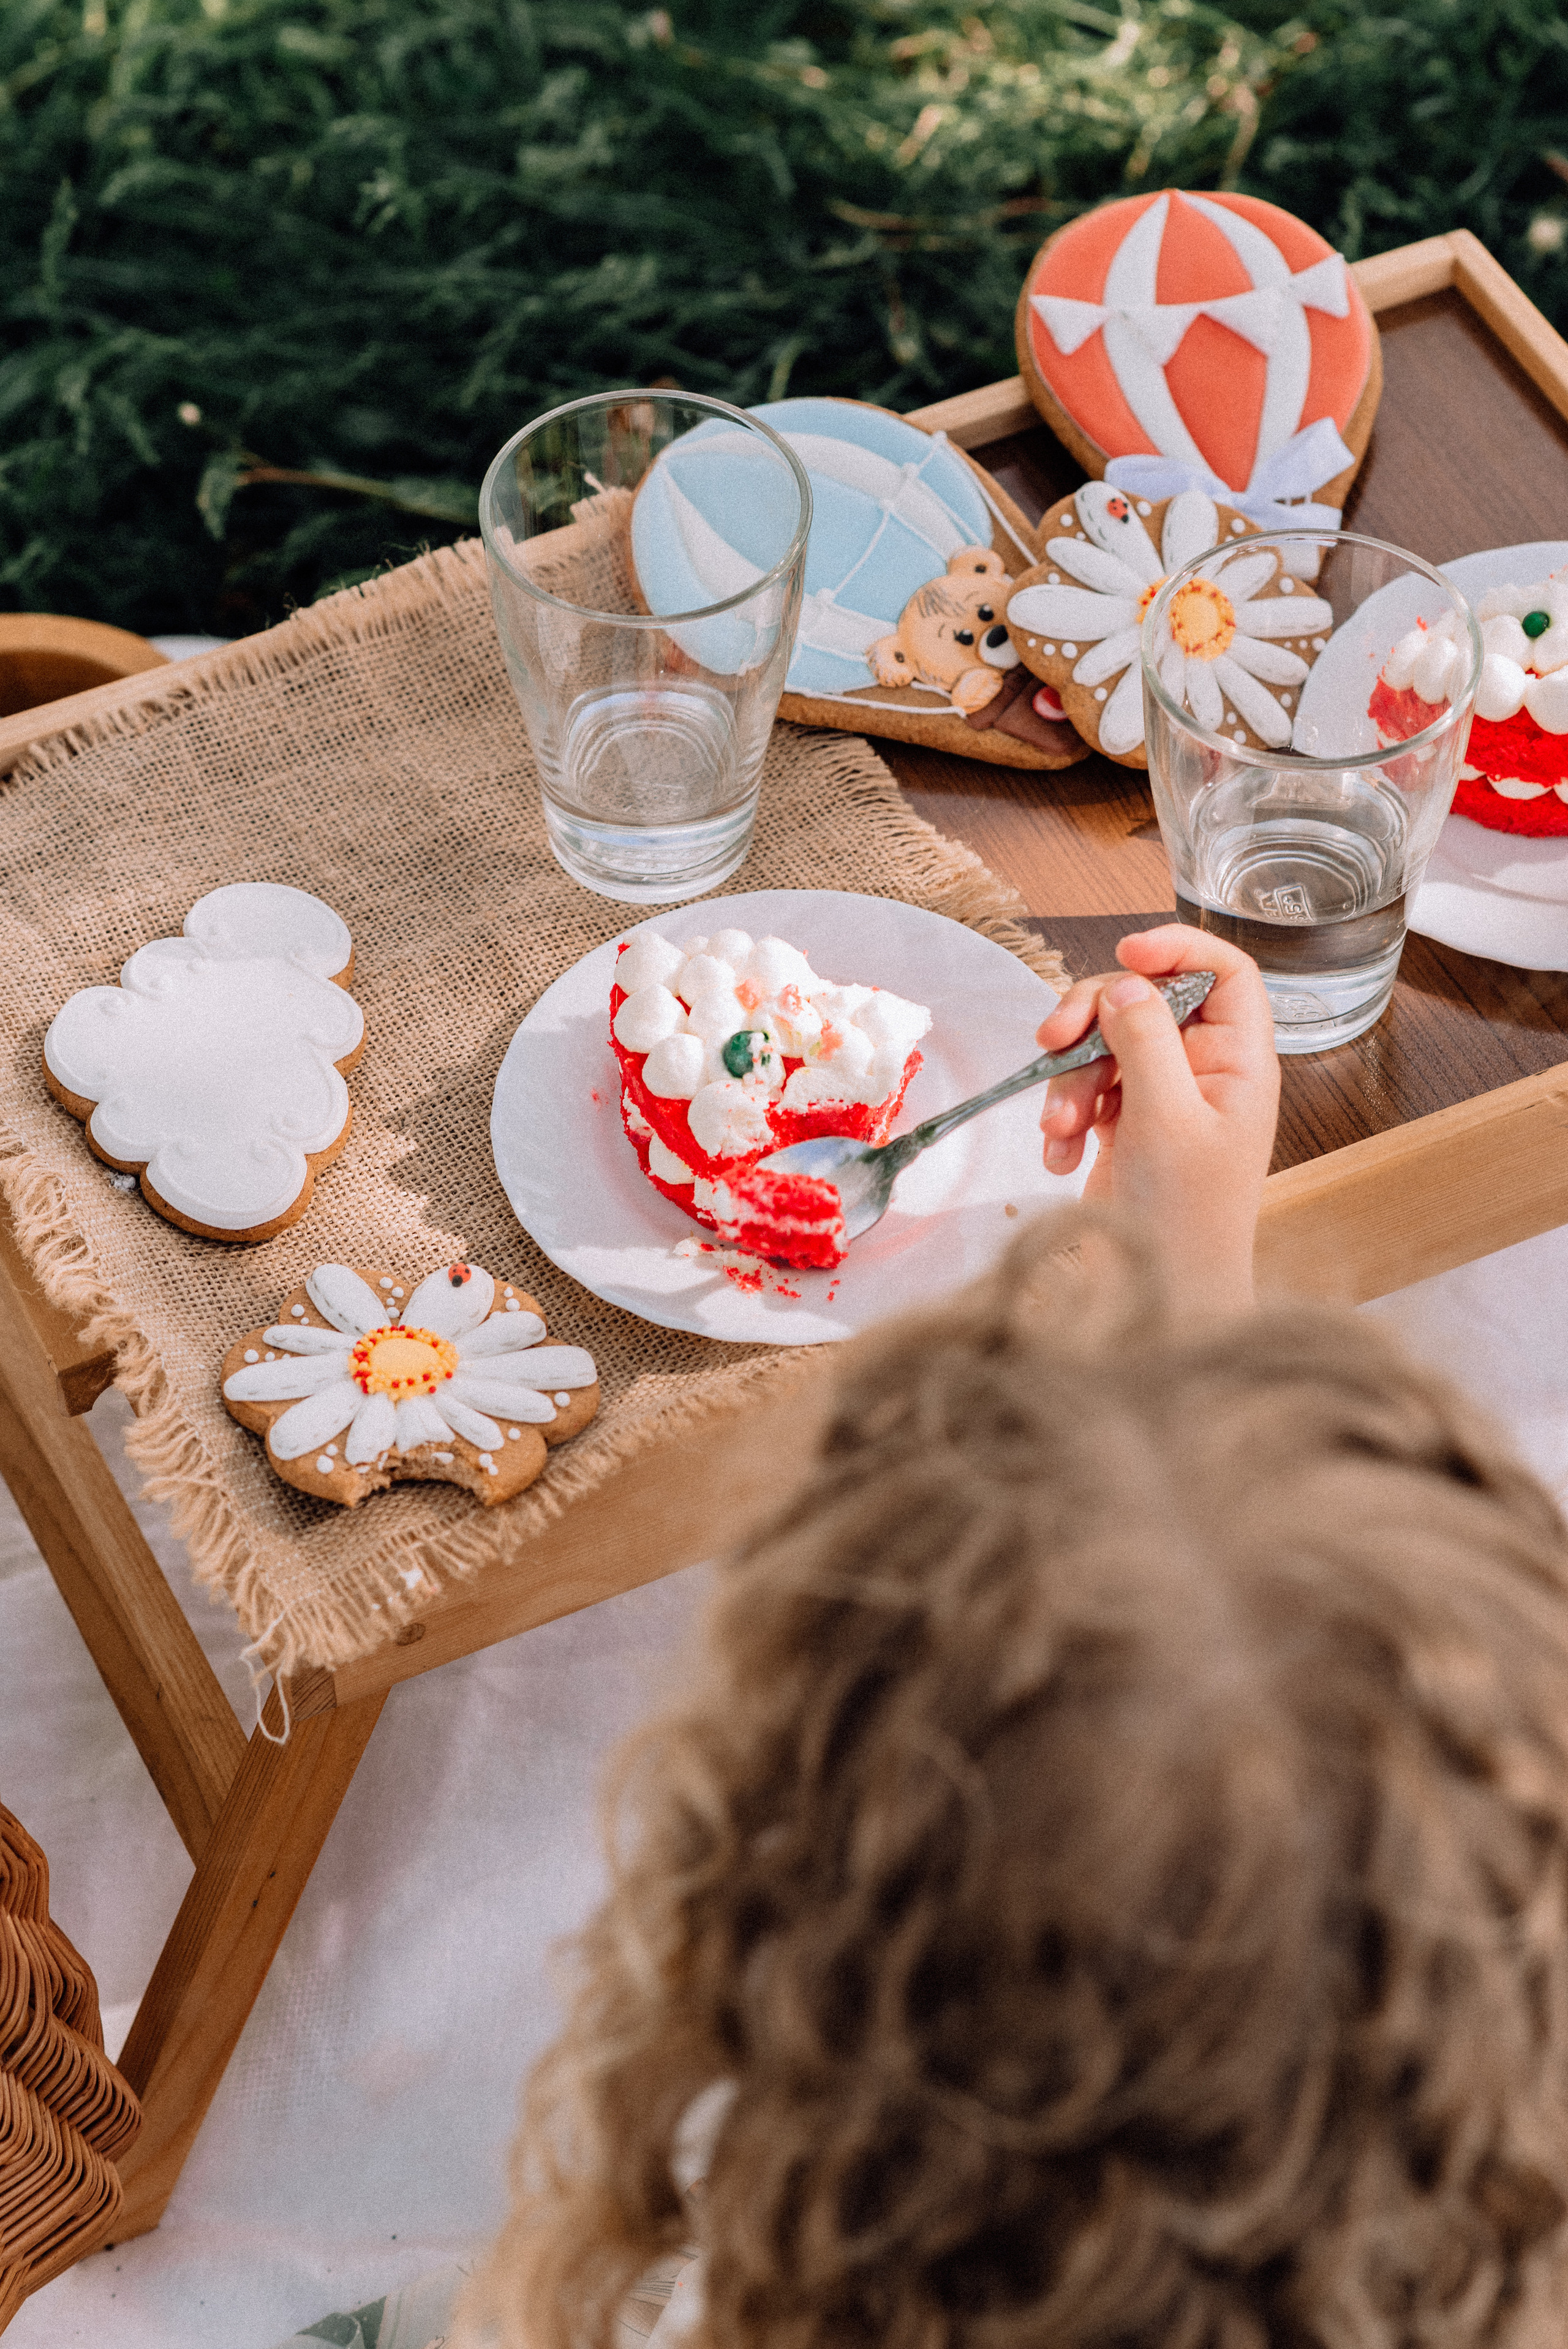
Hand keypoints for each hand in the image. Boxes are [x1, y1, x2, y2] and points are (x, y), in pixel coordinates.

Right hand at [1035, 925, 1279, 1314]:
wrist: (1162, 1295)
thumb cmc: (1184, 1218)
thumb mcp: (1165, 1120)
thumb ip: (1145, 1043)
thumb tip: (1125, 985)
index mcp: (1238, 1062)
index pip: (1224, 972)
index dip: (1179, 948)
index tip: (1127, 952)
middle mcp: (1203, 1071)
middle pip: (1144, 999)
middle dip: (1092, 1018)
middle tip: (1053, 1040)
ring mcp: (1161, 1096)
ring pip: (1103, 1043)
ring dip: (1070, 1079)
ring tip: (1060, 1127)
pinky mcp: (1123, 1124)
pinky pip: (1084, 1088)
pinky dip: (1064, 1114)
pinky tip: (1062, 1154)